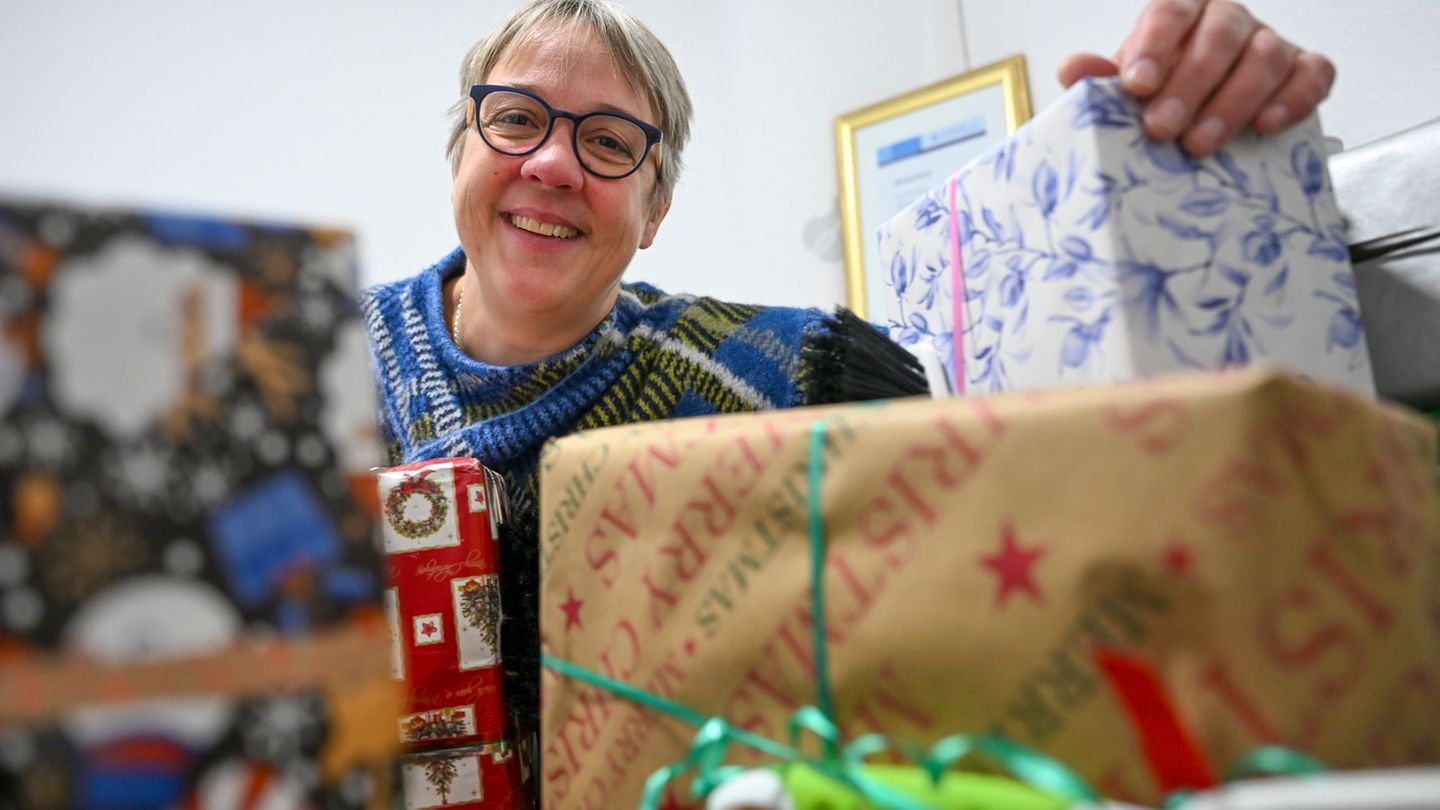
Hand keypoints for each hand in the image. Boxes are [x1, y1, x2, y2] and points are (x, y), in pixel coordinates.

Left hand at [1057, 0, 1334, 155]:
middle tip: (1162, 127)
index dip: (1154, 47)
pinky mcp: (1305, 70)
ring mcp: (1270, 42)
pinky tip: (1266, 125)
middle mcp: (1229, 20)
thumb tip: (1074, 70)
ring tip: (1200, 144)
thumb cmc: (1162, 98)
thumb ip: (1101, 79)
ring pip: (1265, 57)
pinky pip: (1313, 75)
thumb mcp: (1128, 89)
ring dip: (1232, 103)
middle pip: (1219, 36)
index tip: (1137, 86)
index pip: (1170, 13)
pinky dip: (1294, 99)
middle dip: (1189, 84)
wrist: (1200, 118)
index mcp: (1183, 12)